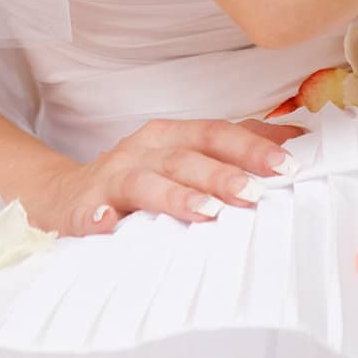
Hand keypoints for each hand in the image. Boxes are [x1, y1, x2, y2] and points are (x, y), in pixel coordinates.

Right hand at [19, 117, 309, 238]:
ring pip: (146, 181)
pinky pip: (91, 213)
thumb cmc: (138, 176)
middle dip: (223, 172)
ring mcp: (111, 177)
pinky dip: (99, 217)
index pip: (217, 132)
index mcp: (170, 135)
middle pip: (186, 155)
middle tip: (256, 193)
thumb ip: (230, 149)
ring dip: (176, 196)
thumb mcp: (181, 155)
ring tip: (206, 213)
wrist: (64, 195)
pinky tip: (108, 225)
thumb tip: (293, 138)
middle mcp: (143, 149)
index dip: (253, 145)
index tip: (291, 162)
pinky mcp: (83, 209)